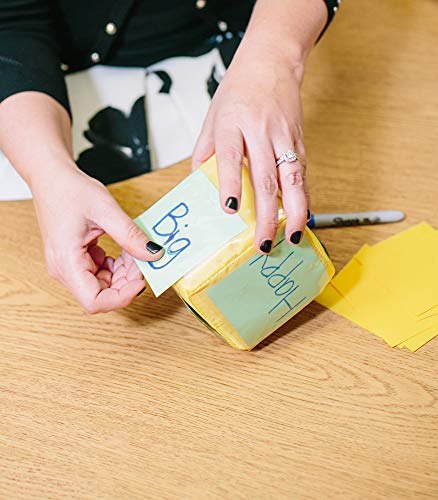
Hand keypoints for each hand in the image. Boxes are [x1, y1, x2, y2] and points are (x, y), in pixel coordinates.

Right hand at [31, 167, 162, 312]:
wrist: (51, 178)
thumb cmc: (69, 190)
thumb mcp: (106, 211)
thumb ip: (131, 236)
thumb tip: (155, 254)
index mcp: (66, 262)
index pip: (94, 302)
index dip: (122, 298)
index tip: (141, 281)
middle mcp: (64, 270)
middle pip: (102, 295)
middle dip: (127, 282)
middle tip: (142, 260)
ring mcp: (70, 267)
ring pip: (103, 286)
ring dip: (124, 274)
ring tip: (133, 251)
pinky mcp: (77, 261)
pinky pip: (101, 274)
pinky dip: (117, 266)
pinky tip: (125, 250)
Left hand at [193, 50, 309, 253]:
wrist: (271, 62)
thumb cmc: (238, 91)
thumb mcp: (212, 117)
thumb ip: (204, 152)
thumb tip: (199, 186)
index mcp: (232, 124)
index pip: (230, 157)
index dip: (230, 184)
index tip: (229, 209)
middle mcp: (260, 131)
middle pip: (266, 177)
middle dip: (266, 215)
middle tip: (263, 243)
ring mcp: (283, 137)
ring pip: (292, 179)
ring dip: (293, 212)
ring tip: (291, 237)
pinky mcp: (299, 141)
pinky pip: (301, 174)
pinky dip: (302, 198)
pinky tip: (299, 218)